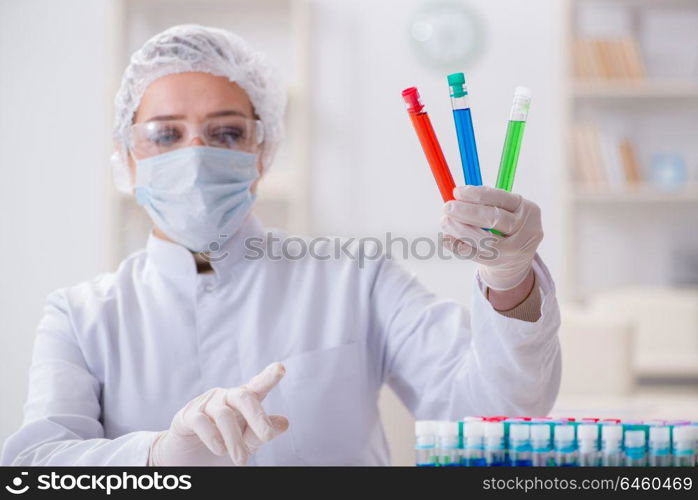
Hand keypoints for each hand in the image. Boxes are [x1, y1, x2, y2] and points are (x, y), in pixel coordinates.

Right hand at [149, 363, 288, 465]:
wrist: (188, 461)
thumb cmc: (222, 446)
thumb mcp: (246, 443)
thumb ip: (261, 433)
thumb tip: (284, 423)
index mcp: (243, 401)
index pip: (258, 386)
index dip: (269, 377)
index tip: (280, 368)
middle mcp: (226, 397)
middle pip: (244, 397)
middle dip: (257, 416)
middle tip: (267, 436)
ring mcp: (206, 404)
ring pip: (224, 415)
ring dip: (235, 440)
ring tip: (242, 461)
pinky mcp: (187, 415)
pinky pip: (201, 421)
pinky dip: (213, 437)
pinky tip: (220, 450)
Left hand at [441, 185, 542, 290]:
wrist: (517, 259)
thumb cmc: (507, 227)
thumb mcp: (507, 211)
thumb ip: (486, 202)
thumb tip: (457, 195)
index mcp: (527, 209)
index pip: (501, 198)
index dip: (477, 194)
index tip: (457, 192)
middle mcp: (525, 229)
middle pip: (494, 218)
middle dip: (467, 212)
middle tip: (447, 207)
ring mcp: (514, 250)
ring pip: (484, 240)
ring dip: (460, 229)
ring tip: (444, 221)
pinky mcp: (500, 264)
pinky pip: (475, 255)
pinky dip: (458, 246)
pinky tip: (446, 238)